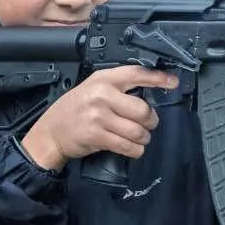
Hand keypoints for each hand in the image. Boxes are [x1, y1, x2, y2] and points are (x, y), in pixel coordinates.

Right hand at [21, 65, 177, 171]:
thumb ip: (117, 87)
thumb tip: (149, 91)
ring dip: (144, 138)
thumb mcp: (93, 88)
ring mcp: (99, 116)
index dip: (158, 78)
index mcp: (103, 79)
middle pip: (143, 109)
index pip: (136, 73)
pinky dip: (135, 150)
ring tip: (139, 137)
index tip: (173, 82)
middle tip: (149, 124)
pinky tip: (133, 148)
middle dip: (151, 120)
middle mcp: (102, 95)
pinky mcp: (97, 136)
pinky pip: (127, 145)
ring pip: (138, 130)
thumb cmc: (75, 109)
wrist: (51, 132)